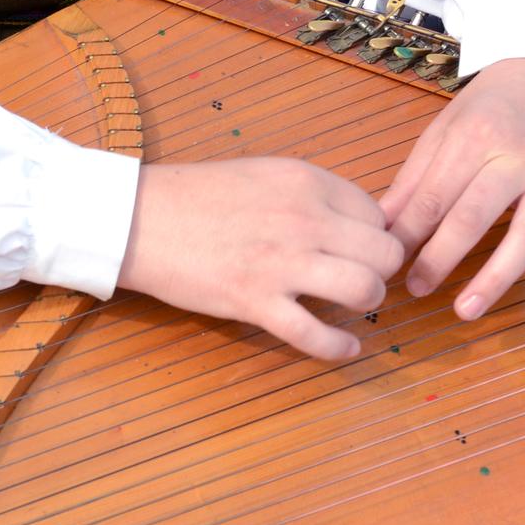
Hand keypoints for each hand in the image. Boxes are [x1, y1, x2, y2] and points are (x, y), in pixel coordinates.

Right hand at [116, 158, 406, 359]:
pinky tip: (347, 350)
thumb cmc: (200, 197)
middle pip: (383, 253)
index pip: (375, 214)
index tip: (358, 249)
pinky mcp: (255, 302)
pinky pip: (315, 336)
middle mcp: (304, 220)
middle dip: (380, 270)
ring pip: (363, 291)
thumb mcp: (266, 174)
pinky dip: (339, 349)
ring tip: (352, 306)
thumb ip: (312, 195)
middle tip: (362, 278)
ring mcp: (281, 264)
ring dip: (366, 303)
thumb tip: (355, 222)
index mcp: (307, 182)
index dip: (373, 235)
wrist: (141, 219)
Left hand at [380, 57, 524, 330]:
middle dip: (439, 257)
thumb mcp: (445, 129)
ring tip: (465, 310)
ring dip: (495, 279)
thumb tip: (379, 227)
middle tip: (413, 288)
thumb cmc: (490, 105)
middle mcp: (518, 161)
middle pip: (474, 218)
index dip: (407, 232)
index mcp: (477, 138)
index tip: (384, 260)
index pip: (435, 195)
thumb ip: (414, 179)